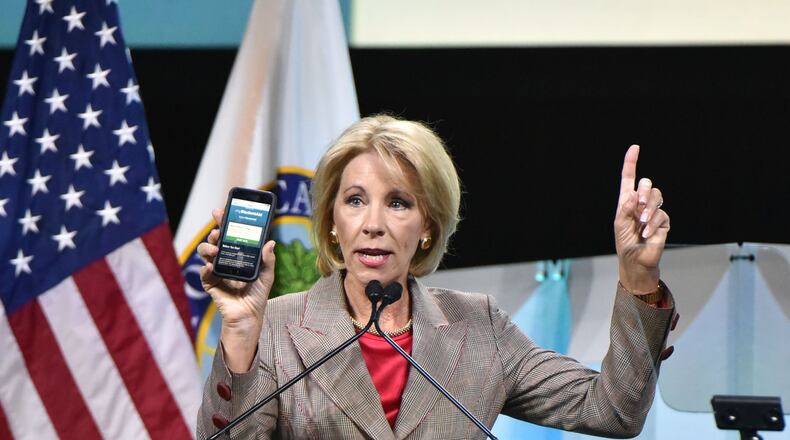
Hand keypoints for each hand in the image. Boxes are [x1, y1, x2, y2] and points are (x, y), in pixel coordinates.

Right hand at [197, 208, 275, 371]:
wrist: (249, 316)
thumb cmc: (257, 294)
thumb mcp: (267, 275)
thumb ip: (268, 260)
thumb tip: (270, 242)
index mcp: (238, 254)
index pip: (229, 234)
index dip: (223, 222)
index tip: (221, 211)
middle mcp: (225, 259)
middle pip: (214, 240)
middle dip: (213, 232)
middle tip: (217, 231)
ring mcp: (215, 271)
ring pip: (205, 253)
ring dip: (208, 248)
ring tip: (216, 250)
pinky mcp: (210, 284)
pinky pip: (204, 274)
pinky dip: (206, 270)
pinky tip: (210, 268)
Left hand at [614, 145, 669, 292]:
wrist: (636, 260)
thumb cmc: (625, 242)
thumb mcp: (620, 223)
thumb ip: (626, 207)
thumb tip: (635, 194)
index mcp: (627, 201)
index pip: (629, 178)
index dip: (631, 163)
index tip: (635, 148)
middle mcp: (641, 203)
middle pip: (647, 184)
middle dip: (644, 191)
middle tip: (639, 205)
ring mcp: (653, 211)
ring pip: (657, 196)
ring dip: (648, 208)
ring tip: (642, 223)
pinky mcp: (664, 221)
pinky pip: (662, 214)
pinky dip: (653, 224)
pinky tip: (647, 234)